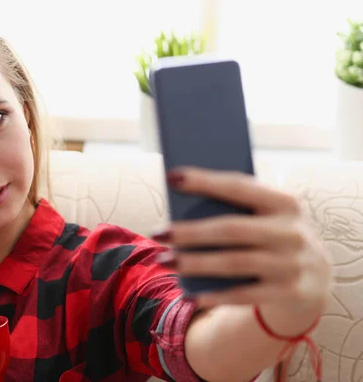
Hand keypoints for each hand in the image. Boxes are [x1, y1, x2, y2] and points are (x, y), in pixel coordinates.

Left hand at [153, 166, 331, 335]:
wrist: (315, 277)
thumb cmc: (273, 234)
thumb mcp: (267, 215)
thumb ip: (237, 207)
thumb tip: (183, 204)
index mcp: (285, 203)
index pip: (240, 187)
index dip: (205, 181)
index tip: (172, 177)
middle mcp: (292, 232)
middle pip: (231, 229)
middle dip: (190, 231)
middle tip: (157, 233)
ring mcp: (292, 264)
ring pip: (234, 263)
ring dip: (194, 263)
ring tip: (164, 260)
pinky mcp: (290, 293)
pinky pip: (246, 295)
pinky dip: (217, 296)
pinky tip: (191, 296)